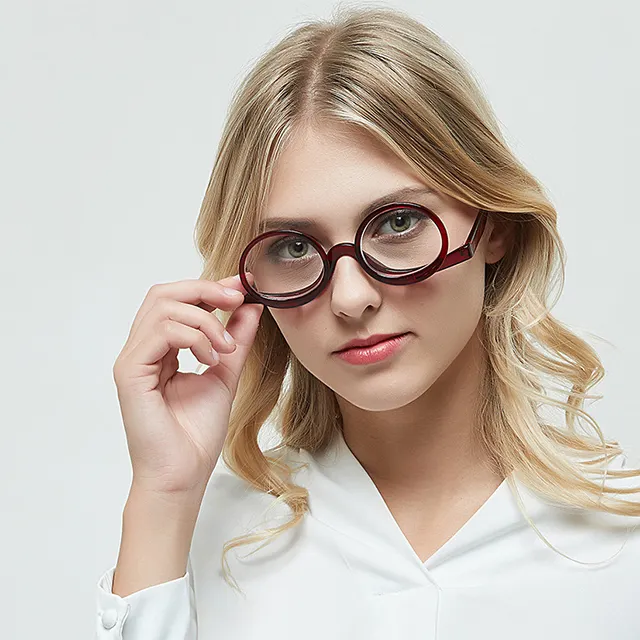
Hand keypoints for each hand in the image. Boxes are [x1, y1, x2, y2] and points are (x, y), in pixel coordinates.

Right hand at [112, 274, 263, 494]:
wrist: (183, 473)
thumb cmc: (197, 432)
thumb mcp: (226, 372)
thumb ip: (236, 339)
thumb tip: (251, 306)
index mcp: (160, 348)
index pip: (177, 300)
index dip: (211, 287)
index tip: (245, 287)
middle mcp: (142, 349)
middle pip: (164, 293)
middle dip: (206, 290)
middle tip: (237, 301)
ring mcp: (133, 359)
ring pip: (164, 307)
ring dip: (205, 321)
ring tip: (225, 350)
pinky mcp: (130, 372)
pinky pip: (161, 332)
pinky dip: (194, 338)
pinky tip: (211, 359)